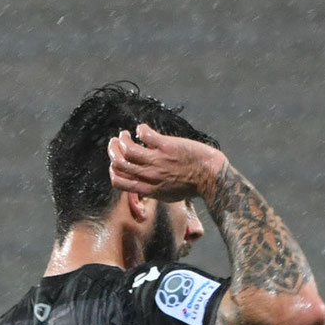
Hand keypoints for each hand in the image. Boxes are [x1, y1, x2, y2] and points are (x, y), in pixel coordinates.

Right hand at [107, 123, 226, 204]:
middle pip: (119, 163)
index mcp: (149, 190)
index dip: (112, 171)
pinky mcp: (166, 147)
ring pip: (127, 148)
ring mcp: (157, 161)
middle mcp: (150, 176)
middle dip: (112, 151)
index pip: (118, 182)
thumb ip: (154, 189)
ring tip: (125, 134)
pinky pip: (144, 134)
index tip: (115, 162)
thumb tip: (143, 184)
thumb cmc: (194, 186)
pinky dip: (140, 129)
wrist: (212, 178)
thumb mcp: (170, 195)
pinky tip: (143, 129)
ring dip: (122, 138)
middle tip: (115, 143)